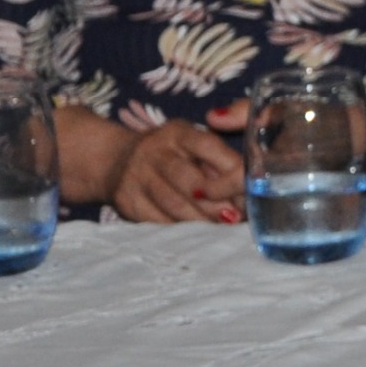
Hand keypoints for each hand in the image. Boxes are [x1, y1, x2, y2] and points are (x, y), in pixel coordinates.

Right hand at [112, 117, 247, 224]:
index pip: (208, 146)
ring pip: (173, 204)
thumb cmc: (172, 155)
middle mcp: (154, 150)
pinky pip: (157, 221)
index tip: (248, 190)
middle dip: (217, 203)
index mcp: (178, 132)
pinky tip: (196, 234)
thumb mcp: (193, 146)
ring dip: (201, 220)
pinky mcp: (126, 201)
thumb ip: (219, 162)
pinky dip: (181, 230)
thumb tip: (249, 190)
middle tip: (236, 217)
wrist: (116, 160)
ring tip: (221, 228)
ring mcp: (136, 176)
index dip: (230, 171)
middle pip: (189, 180)